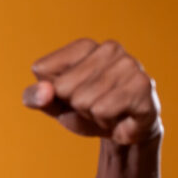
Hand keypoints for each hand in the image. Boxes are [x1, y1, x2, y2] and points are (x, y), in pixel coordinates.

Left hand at [22, 38, 161, 144]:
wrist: (123, 131)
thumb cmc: (85, 111)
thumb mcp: (52, 104)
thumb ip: (34, 97)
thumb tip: (43, 91)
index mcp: (84, 46)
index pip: (42, 69)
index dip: (52, 91)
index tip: (72, 94)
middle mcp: (109, 48)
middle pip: (62, 87)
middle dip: (73, 106)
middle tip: (92, 106)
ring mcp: (129, 64)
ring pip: (83, 101)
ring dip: (91, 115)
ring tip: (107, 111)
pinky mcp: (143, 85)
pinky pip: (102, 110)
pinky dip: (106, 121)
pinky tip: (120, 117)